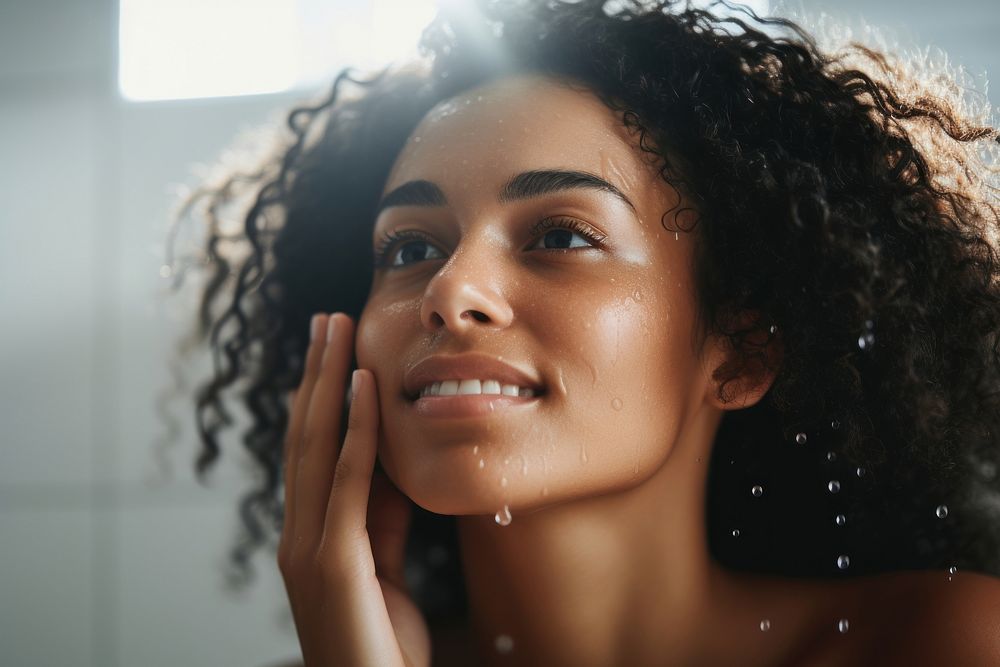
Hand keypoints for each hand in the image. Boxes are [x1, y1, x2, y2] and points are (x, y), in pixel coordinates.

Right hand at [278, 313, 429, 666]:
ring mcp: (308, 550)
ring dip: (327, 382)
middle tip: (326, 321)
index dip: (316, 397)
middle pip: (304, 437)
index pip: (309, 453)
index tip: (329, 351)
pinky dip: (357, 429)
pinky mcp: (332, 565)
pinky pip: (349, 482)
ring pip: (316, 447)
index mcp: (307, 537)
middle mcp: (296, 537)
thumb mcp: (384, 567)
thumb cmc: (382, 644)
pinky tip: (364, 388)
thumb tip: (389, 465)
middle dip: (315, 374)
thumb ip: (381, 519)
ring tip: (336, 331)